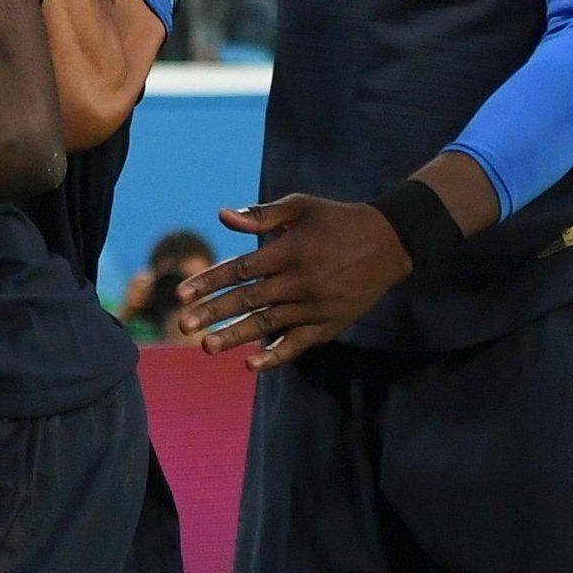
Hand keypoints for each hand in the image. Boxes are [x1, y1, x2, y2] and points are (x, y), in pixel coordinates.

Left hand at [176, 194, 413, 370]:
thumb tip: (222, 215)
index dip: (210, 281)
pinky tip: (252, 365)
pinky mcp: (330, 325)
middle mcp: (300, 281)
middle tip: (182, 325)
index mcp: (289, 251)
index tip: (181, 293)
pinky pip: (298, 343)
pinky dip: (276, 355)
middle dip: (213, 312)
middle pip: (249, 299)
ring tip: (206, 346)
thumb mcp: (302, 207)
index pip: (240, 269)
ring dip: (236, 336)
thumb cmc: (338, 220)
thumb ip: (262, 215)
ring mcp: (315, 306)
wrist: (391, 243)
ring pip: (268, 324)